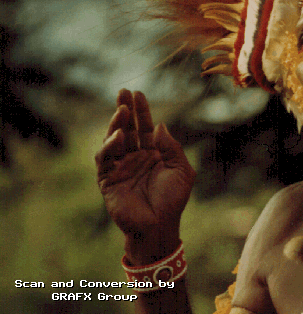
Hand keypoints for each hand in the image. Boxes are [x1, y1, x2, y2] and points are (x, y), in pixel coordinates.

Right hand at [95, 89, 195, 264]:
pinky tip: (118, 136)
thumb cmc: (173, 200)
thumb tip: (160, 125)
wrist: (160, 226)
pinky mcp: (108, 180)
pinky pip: (105, 160)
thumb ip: (171, 147)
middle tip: (123, 92)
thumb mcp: (181, 169)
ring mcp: (120, 168)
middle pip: (128, 128)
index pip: (145, 127)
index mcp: (152, 153)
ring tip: (121, 110)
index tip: (138, 93)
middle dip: (124, 110)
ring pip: (113, 140)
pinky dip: (109, 146)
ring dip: (116, 124)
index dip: (141, 111)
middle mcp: (135, 157)